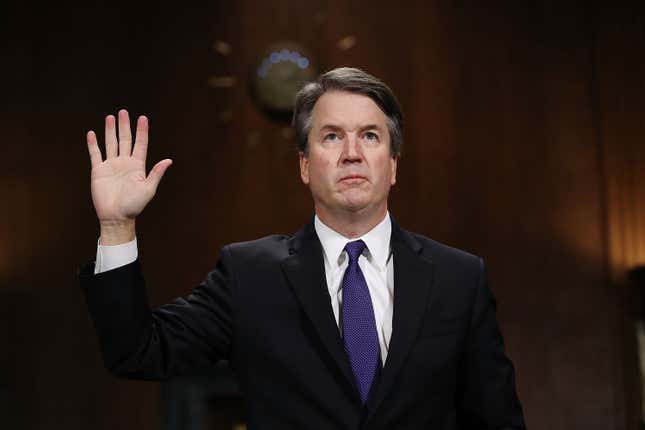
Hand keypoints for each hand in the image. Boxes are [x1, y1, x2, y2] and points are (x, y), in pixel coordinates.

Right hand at [86, 110, 171, 243]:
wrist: (116, 217)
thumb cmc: (134, 205)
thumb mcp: (148, 189)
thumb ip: (156, 173)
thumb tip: (169, 160)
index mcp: (138, 166)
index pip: (140, 144)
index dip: (142, 131)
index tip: (143, 118)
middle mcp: (125, 163)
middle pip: (125, 140)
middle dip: (124, 126)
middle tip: (123, 111)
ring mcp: (111, 166)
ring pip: (111, 144)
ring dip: (110, 130)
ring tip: (110, 117)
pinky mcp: (98, 171)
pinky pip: (95, 154)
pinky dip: (93, 144)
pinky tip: (92, 133)